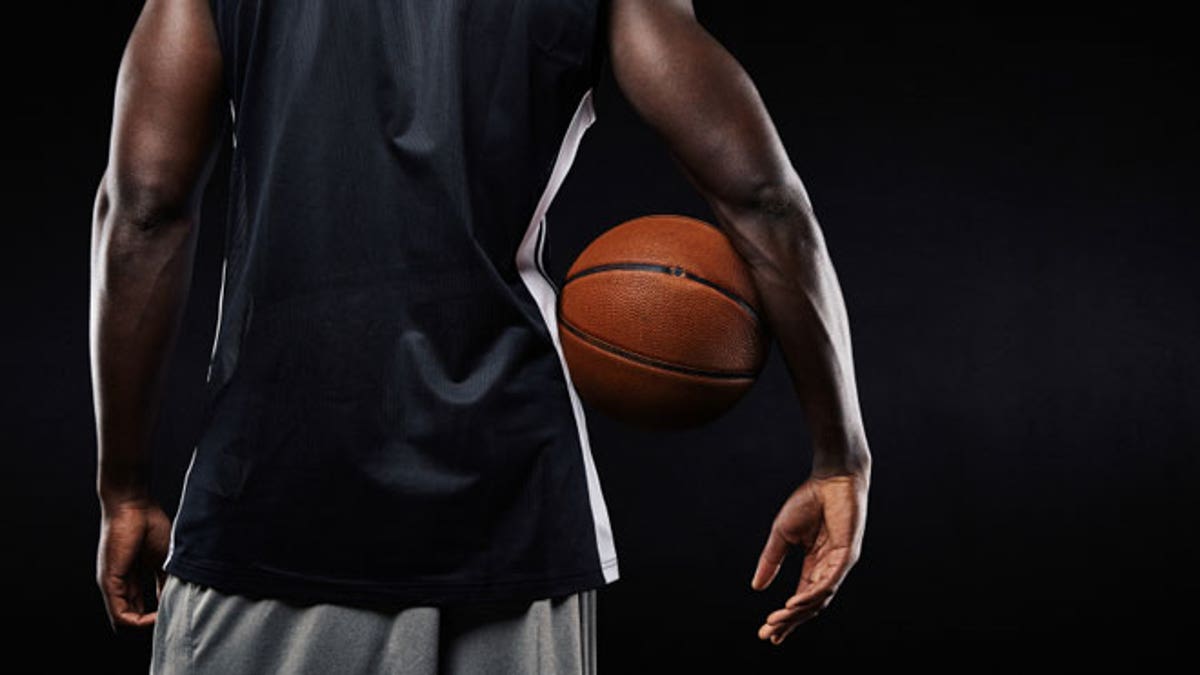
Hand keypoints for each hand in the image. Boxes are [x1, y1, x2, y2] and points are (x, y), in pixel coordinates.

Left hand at [96, 496, 172, 633]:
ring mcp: (112, 584)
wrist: (134, 504)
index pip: (140, 610)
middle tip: (171, 619)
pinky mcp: (109, 582)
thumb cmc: (150, 524)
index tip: (175, 611)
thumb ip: (166, 581)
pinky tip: (156, 616)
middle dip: (151, 624)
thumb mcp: (165, 558)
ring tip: (165, 620)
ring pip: (124, 621)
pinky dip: (138, 622)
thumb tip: (176, 600)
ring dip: (146, 626)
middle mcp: (120, 585)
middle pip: (132, 618)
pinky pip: (120, 615)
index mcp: (132, 579)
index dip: (157, 616)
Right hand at [751, 469, 868, 644]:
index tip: (767, 632)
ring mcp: (839, 564)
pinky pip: (829, 583)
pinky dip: (811, 595)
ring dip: (797, 612)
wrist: (832, 478)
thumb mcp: (782, 535)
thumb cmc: (810, 500)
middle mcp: (828, 569)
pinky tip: (794, 604)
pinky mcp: (847, 556)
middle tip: (769, 635)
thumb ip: (771, 561)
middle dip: (789, 622)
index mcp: (815, 563)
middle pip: (809, 605)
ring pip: (819, 598)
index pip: (801, 597)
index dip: (785, 616)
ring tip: (777, 621)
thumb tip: (756, 587)